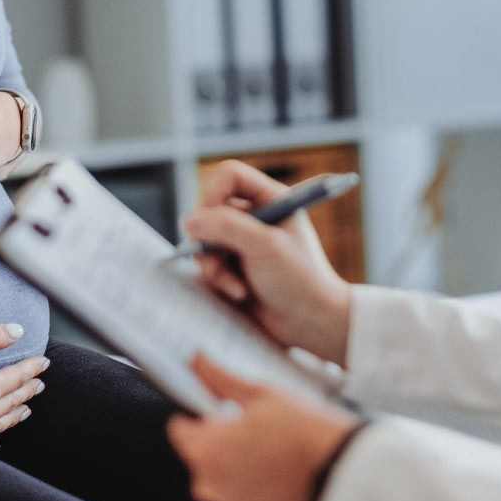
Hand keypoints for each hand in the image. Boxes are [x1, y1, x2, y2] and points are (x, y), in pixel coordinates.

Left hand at [168, 354, 362, 500]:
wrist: (343, 475)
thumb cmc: (304, 433)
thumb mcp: (262, 394)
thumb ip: (221, 379)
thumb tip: (197, 359)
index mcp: (206, 450)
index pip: (180, 430)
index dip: (199, 417)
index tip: (220, 415)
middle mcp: (210, 487)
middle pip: (202, 460)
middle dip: (221, 447)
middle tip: (257, 435)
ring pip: (222, 486)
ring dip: (237, 474)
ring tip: (273, 458)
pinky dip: (255, 497)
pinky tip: (279, 481)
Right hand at [185, 160, 352, 362]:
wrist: (311, 324)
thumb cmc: (299, 279)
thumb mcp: (265, 246)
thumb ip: (226, 227)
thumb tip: (189, 220)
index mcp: (271, 199)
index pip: (229, 177)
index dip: (214, 194)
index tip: (211, 221)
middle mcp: (255, 216)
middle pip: (210, 210)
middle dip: (210, 239)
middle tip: (218, 262)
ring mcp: (242, 242)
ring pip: (204, 239)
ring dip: (213, 265)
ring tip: (235, 286)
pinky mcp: (234, 266)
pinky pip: (208, 264)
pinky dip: (218, 279)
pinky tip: (240, 293)